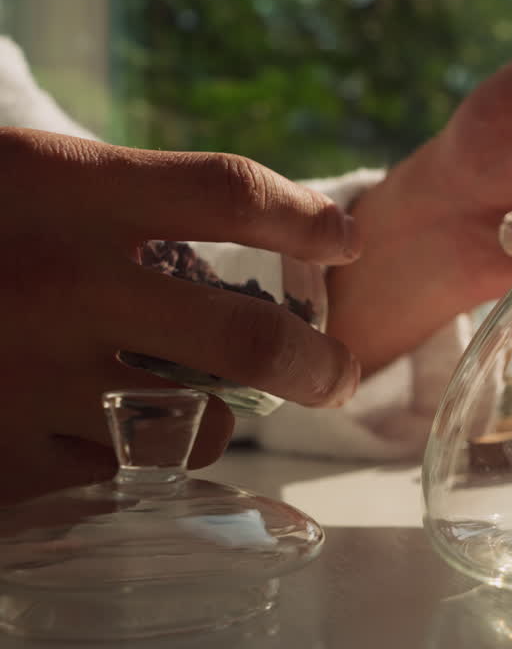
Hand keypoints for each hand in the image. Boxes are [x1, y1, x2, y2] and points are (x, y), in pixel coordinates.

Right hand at [0, 128, 363, 504]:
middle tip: (338, 373)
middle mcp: (61, 286)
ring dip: (214, 419)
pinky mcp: (3, 461)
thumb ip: (126, 198)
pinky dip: (124, 456)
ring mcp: (31, 381)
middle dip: (317, 366)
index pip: (229, 191)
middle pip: (247, 340)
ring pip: (190, 426)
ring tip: (202, 405)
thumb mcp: (27, 175)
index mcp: (68, 192)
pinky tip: (101, 431)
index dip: (306, 218)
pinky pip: (113, 474)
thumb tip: (254, 226)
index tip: (340, 239)